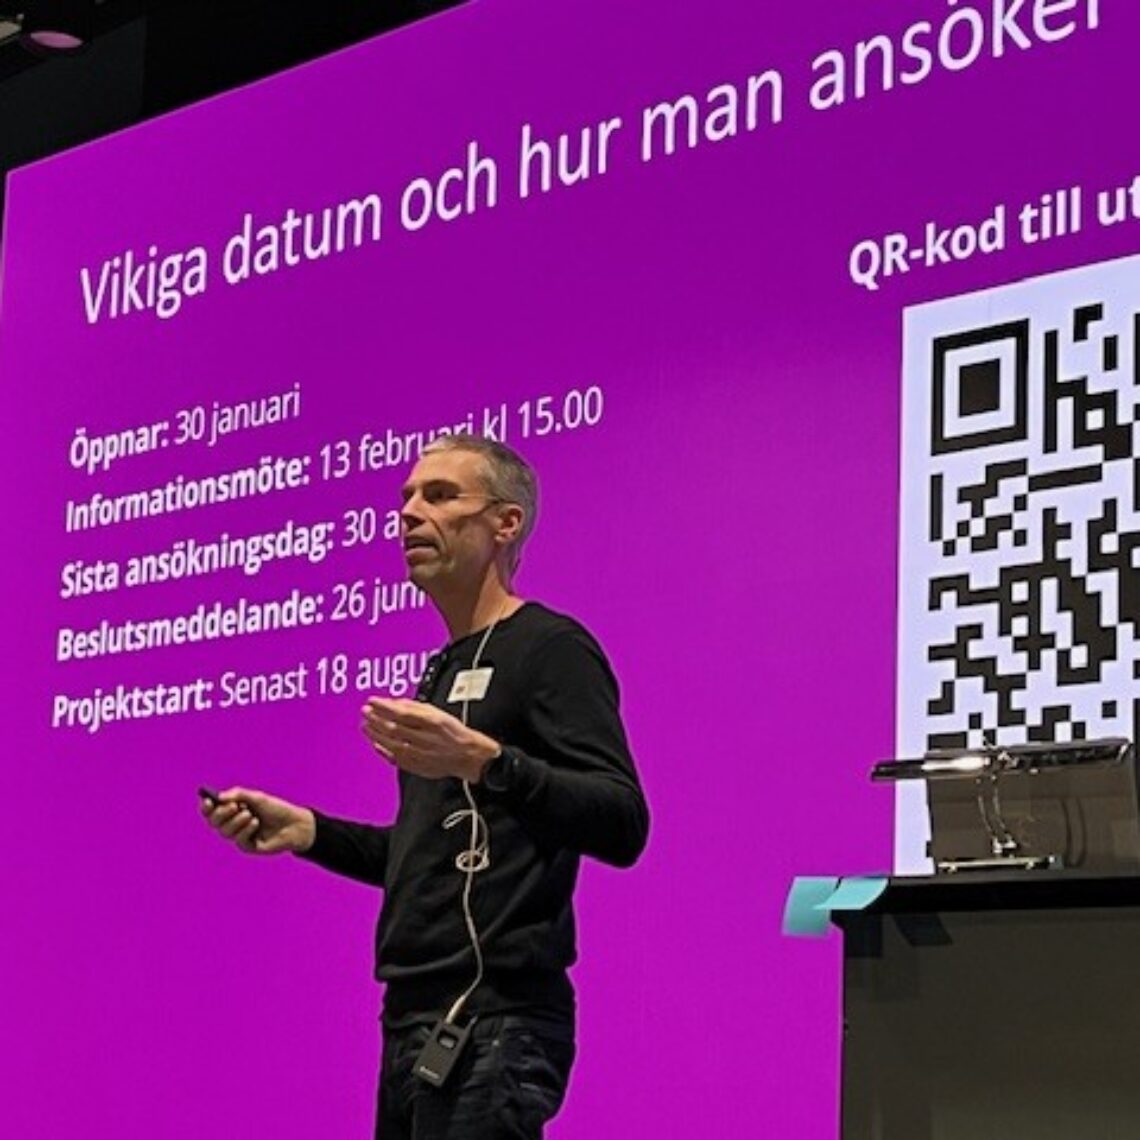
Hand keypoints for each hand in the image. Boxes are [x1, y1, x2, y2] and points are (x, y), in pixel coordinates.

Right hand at [199, 787, 315, 854]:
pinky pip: (238, 840)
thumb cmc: (275, 809)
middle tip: (234, 806)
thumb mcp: (257, 798)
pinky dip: (246, 830)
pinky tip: (256, 823)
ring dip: (236, 821)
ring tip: (250, 814)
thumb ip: (238, 795)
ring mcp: (239, 836)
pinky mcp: (248, 847)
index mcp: (232, 811)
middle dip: (222, 814)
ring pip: (225, 832)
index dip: (206, 807)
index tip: (208, 801)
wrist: (294, 823)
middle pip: (214, 822)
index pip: (212, 811)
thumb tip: (218, 798)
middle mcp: (233, 824)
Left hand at [361, 698, 499, 781]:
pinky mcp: (416, 766)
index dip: (384, 707)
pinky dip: (383, 750)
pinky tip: (376, 743)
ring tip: (366, 726)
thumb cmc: (453, 733)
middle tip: (365, 712)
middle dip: (376, 719)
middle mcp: (424, 739)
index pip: (402, 713)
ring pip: (391, 743)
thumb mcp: (438, 713)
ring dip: (376, 734)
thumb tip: (395, 703)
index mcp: (431, 723)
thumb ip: (415, 707)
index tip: (372, 701)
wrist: (467, 755)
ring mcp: (419, 754)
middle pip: (394, 728)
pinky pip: (395, 758)